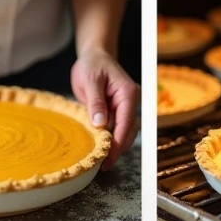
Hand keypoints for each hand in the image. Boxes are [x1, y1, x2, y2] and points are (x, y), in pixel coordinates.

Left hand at [71, 49, 139, 169]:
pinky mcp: (117, 111)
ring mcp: (125, 107)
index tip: (108, 158)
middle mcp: (130, 101)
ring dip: (114, 146)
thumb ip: (96, 101)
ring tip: (101, 161)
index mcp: (128, 92)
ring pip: (124, 133)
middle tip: (102, 165)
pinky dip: (110, 139)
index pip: (125, 122)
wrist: (94, 55)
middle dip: (117, 148)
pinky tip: (100, 148)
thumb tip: (100, 124)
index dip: (118, 142)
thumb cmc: (92, 63)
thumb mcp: (90, 80)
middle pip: (128, 131)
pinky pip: (116, 128)